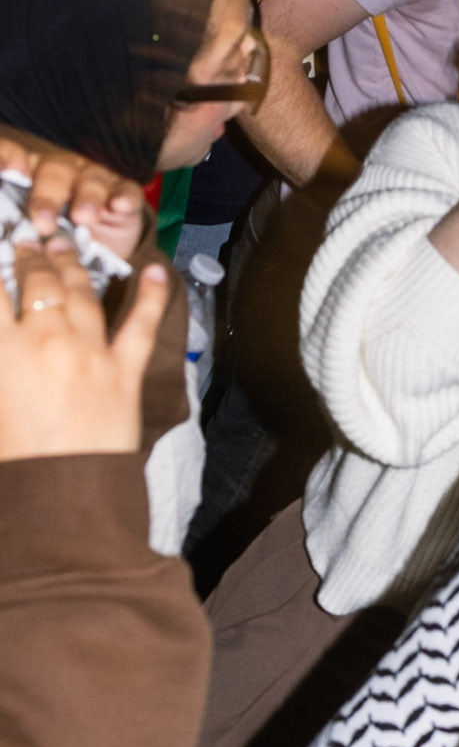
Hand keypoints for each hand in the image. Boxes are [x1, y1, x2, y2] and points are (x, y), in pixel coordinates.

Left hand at [0, 138, 145, 258]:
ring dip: (88, 196)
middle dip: (48, 196)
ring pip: (92, 177)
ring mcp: (96, 178)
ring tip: (84, 218)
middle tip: (44, 222)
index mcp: (30, 175)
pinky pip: (126, 189)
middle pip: (54, 170)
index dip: (7, 158)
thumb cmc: (56, 240)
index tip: (9, 171)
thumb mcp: (31, 235)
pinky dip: (123, 196)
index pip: (13, 156)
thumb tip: (4, 237)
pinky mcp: (124, 192)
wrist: (99, 252)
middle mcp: (62, 170)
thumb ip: (16, 227)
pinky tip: (120, 205)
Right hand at [0, 239, 167, 459]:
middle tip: (27, 243)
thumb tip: (9, 337)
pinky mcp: (125, 371)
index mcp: (5, 353)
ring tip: (65, 245)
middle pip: (39, 282)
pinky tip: (155, 268)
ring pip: (83, 292)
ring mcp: (91, 352)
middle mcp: (49, 340)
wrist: (61, 503)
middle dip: (32, 256)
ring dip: (73, 264)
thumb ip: (1, 361)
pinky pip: (141, 324)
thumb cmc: (12, 463)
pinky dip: (151, 295)